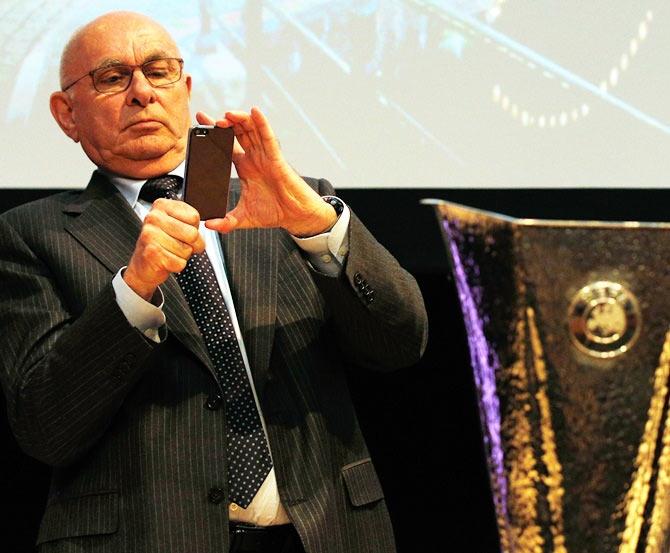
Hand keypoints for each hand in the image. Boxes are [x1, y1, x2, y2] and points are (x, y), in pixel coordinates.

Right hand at [124, 199, 205, 299]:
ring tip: (168, 253)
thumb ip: (192, 221)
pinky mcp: (152, 253)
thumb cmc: (162, 245)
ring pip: (187, 250)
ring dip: (182, 256)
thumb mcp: (176, 225)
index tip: (180, 232)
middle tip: (176, 246)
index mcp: (162, 205)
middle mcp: (154, 217)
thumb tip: (217, 223)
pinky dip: (177, 266)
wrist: (143, 266)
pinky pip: (180, 263)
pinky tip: (165, 262)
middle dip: (191, 245)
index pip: (194, 217)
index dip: (193, 229)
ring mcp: (150, 235)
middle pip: (193, 234)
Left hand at [195, 107, 336, 236]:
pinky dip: (262, 124)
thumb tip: (209, 226)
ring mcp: (266, 156)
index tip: (200, 125)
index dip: (214, 135)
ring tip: (225, 115)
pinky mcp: (277, 158)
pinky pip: (268, 137)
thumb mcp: (244, 217)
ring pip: (251, 131)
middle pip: (237, 133)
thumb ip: (226, 222)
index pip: (227, 146)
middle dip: (222, 123)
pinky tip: (255, 112)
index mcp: (245, 168)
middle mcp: (255, 158)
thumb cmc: (275, 212)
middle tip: (205, 118)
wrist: (295, 216)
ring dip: (239, 120)